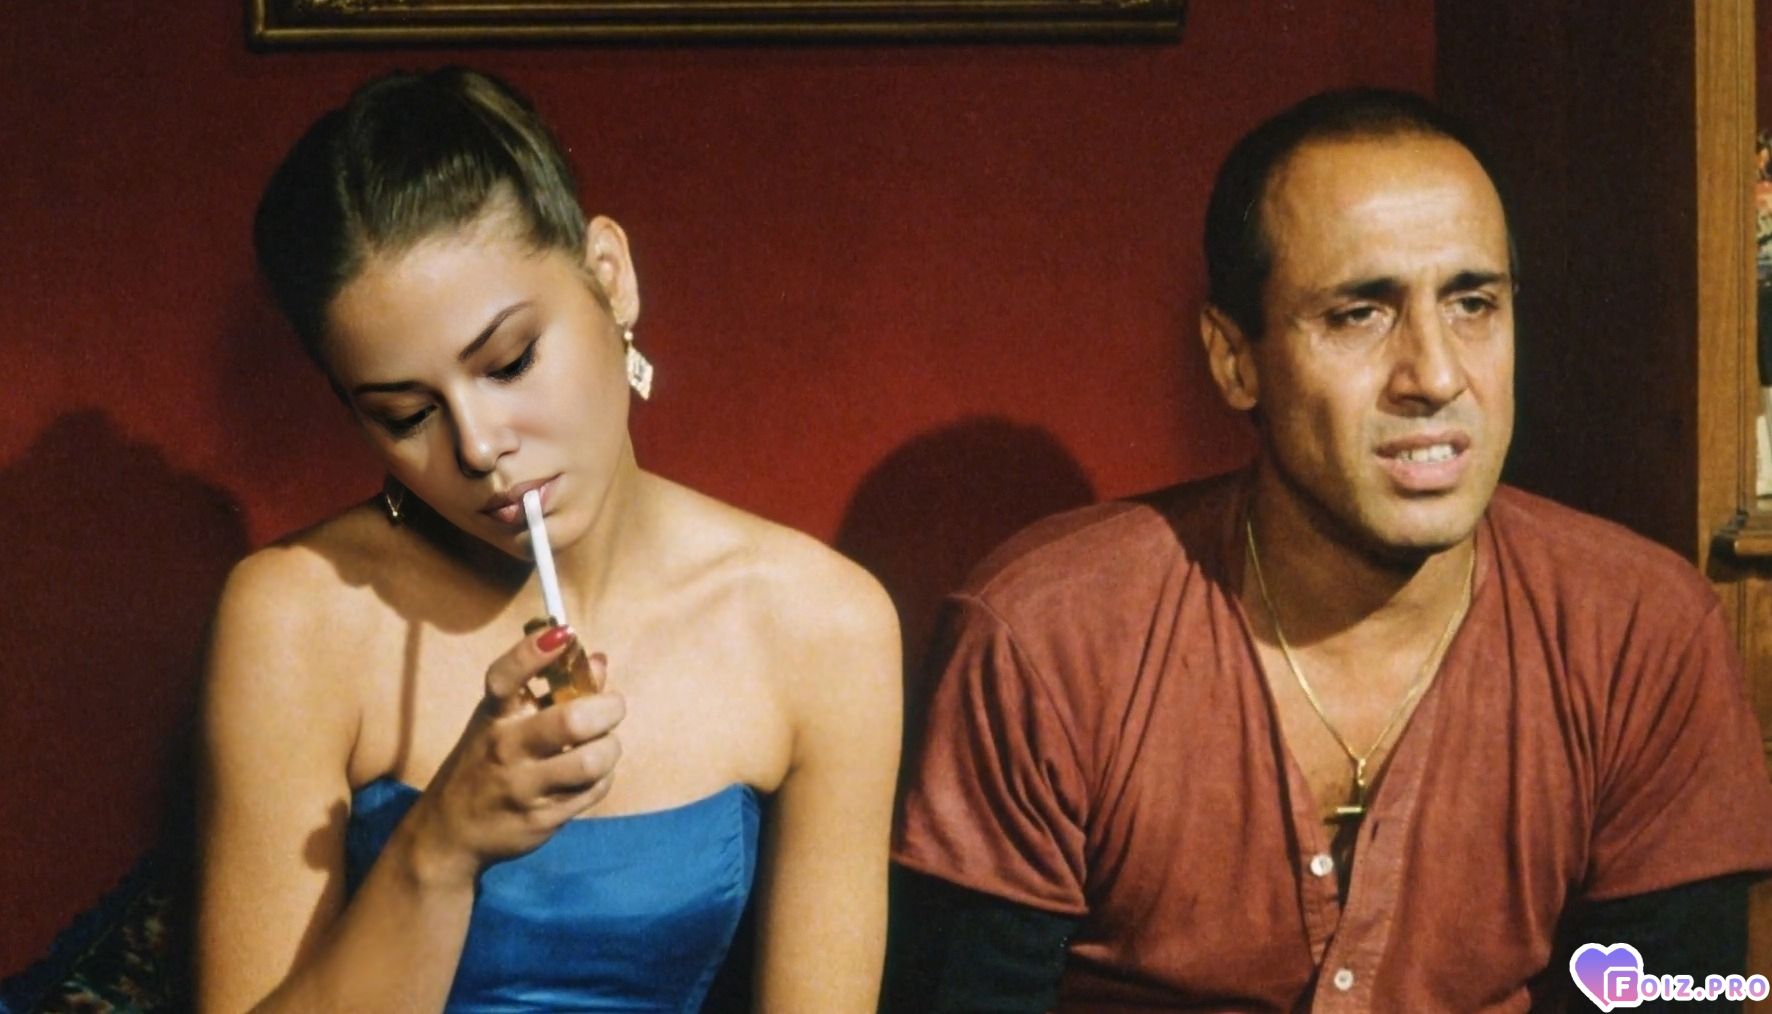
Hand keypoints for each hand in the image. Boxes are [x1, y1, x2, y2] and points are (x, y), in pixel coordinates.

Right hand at [401, 626, 622, 886]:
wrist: (451, 830)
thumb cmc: (487, 760)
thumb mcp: (507, 719)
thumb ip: (553, 689)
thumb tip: (598, 661)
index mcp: (493, 715)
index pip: (506, 678)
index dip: (533, 653)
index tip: (564, 634)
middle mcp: (504, 748)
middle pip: (570, 722)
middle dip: (608, 709)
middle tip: (612, 707)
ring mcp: (522, 787)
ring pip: (591, 761)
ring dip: (610, 747)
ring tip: (605, 744)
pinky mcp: (541, 819)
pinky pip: (593, 790)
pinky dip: (603, 777)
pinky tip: (592, 774)